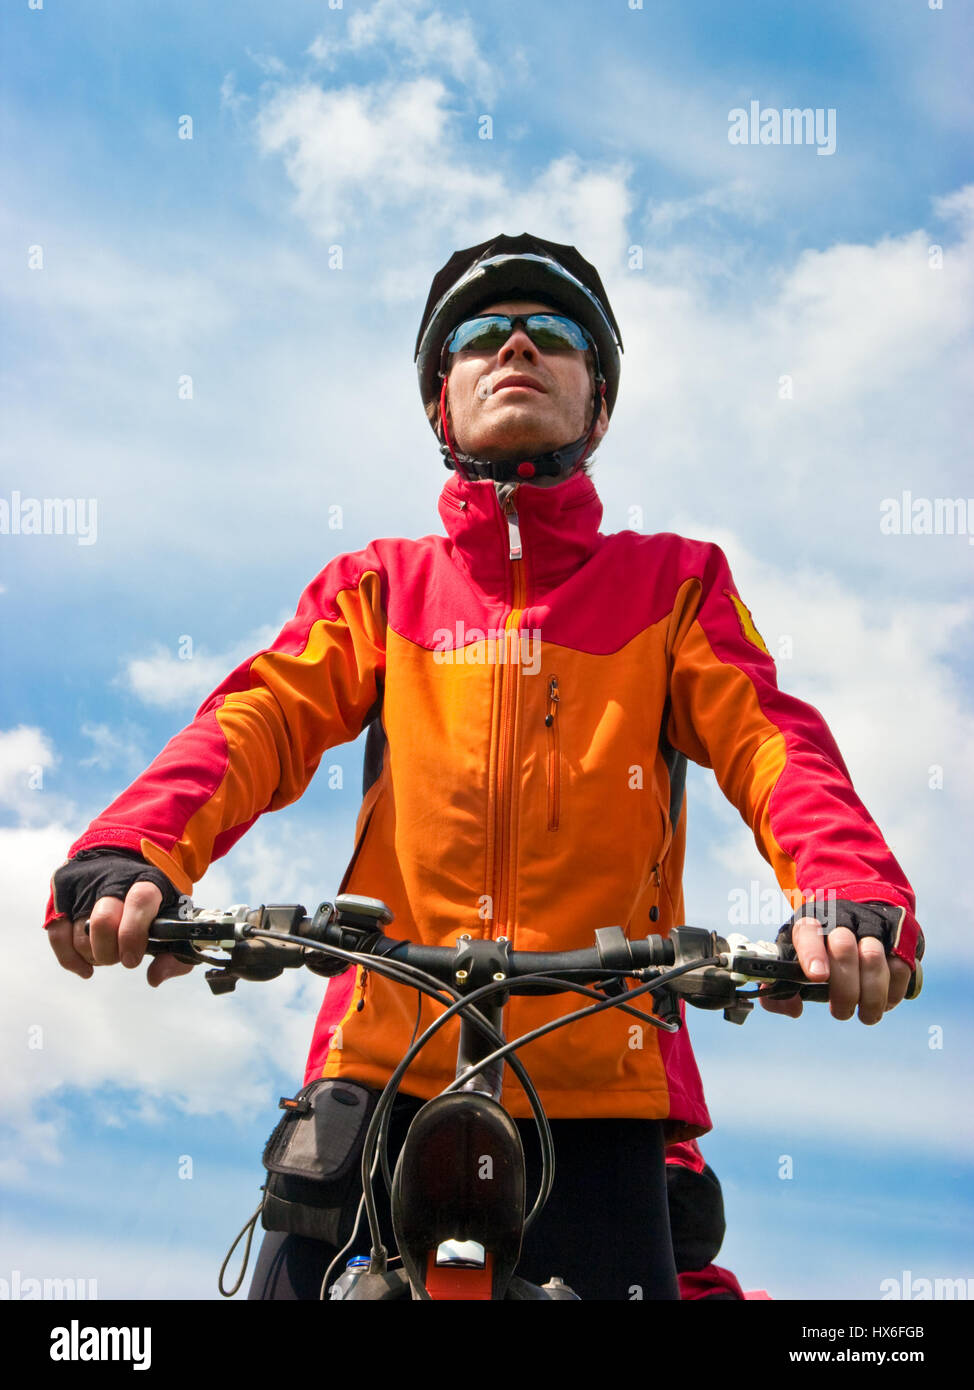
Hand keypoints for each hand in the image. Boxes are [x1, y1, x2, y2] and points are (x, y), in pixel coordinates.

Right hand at [46, 882, 194, 987]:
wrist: (124, 860)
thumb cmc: (154, 899)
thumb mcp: (176, 917)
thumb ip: (177, 954)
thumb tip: (155, 977)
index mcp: (147, 879)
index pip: (139, 900)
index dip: (134, 933)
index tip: (132, 958)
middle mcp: (112, 879)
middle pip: (102, 919)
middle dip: (110, 951)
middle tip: (121, 957)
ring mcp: (83, 887)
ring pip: (80, 934)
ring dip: (94, 956)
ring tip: (109, 952)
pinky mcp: (62, 897)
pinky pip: (58, 936)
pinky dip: (70, 960)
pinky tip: (86, 968)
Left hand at [760, 915, 912, 1023]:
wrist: (859, 910)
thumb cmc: (820, 944)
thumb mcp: (794, 955)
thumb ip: (782, 986)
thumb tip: (793, 1009)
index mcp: (811, 920)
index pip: (807, 932)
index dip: (812, 954)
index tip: (817, 977)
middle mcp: (842, 917)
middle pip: (843, 946)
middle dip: (843, 987)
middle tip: (840, 1011)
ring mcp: (873, 924)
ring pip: (874, 957)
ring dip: (871, 995)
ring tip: (866, 1015)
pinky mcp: (900, 937)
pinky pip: (901, 967)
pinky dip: (894, 992)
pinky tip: (884, 1003)